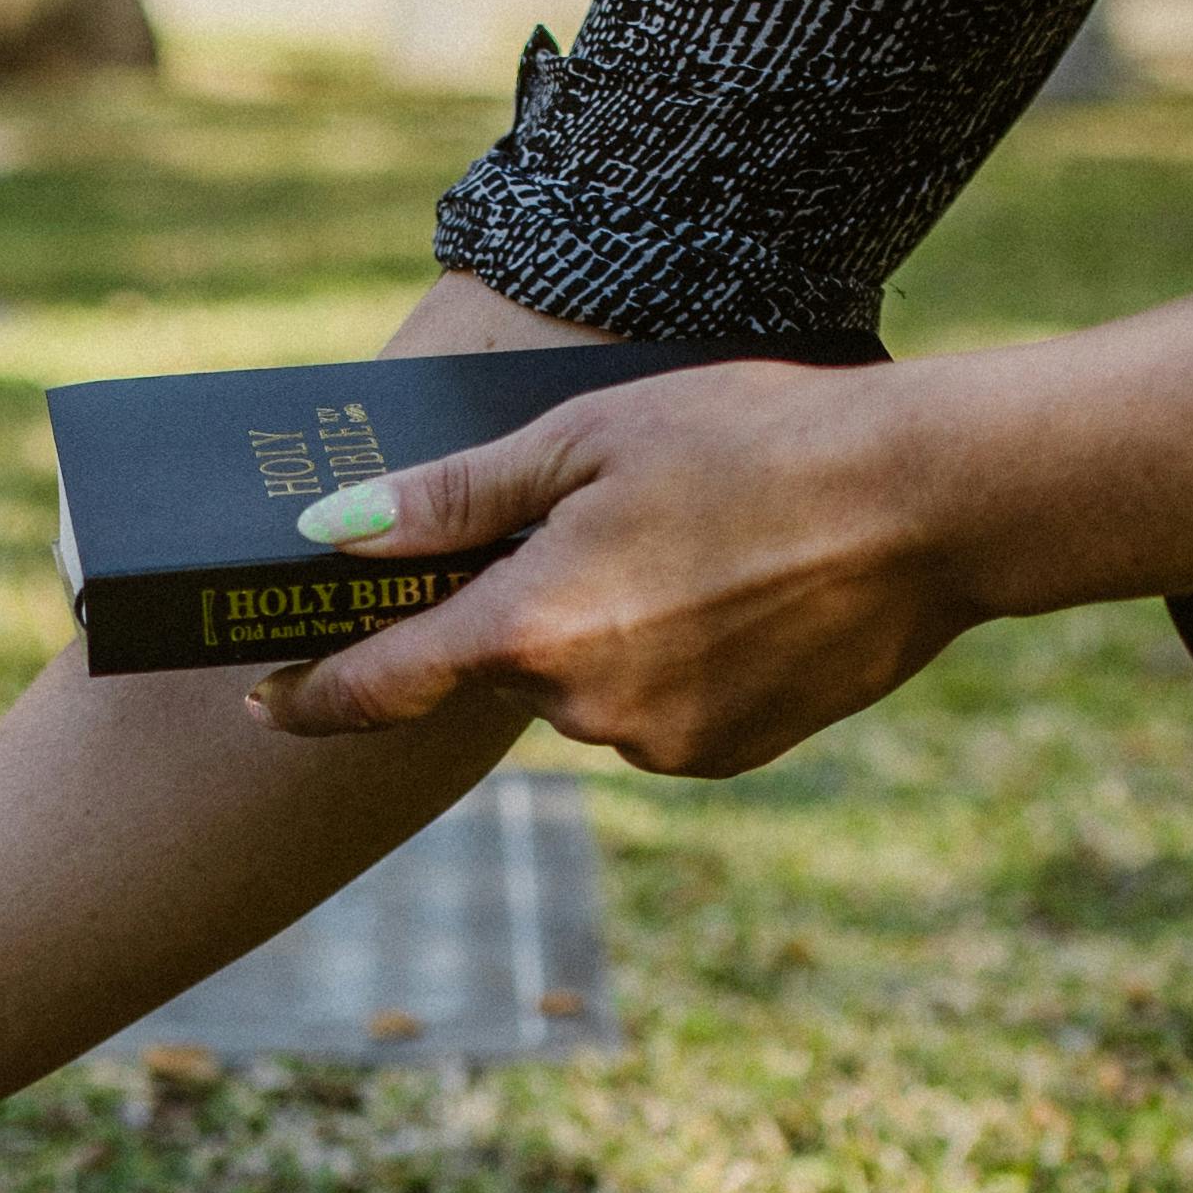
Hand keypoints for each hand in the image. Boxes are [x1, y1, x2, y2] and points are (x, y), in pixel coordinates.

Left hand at [248, 353, 965, 774]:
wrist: (930, 506)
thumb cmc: (756, 439)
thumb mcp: (585, 436)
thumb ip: (451, 498)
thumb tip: (329, 530)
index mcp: (534, 628)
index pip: (383, 684)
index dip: (312, 696)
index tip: (262, 702)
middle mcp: (586, 709)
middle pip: (503, 666)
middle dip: (524, 608)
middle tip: (604, 521)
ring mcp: (661, 743)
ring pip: (584, 691)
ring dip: (604, 633)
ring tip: (696, 541)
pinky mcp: (725, 756)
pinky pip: (656, 713)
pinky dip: (669, 662)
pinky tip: (735, 590)